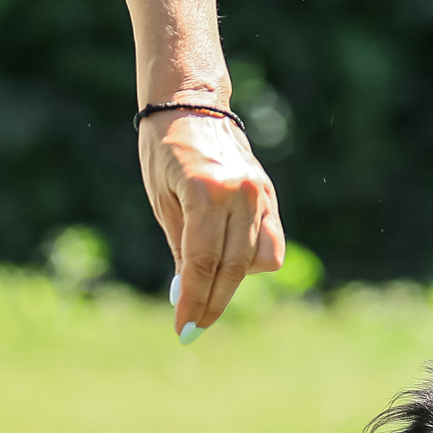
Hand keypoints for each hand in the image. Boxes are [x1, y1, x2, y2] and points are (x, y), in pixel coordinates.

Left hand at [138, 109, 282, 332]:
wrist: (191, 105)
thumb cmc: (164, 151)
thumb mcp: (162, 201)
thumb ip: (180, 248)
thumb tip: (188, 294)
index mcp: (206, 192)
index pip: (202, 263)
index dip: (193, 300)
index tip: (183, 328)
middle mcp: (240, 194)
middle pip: (231, 268)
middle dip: (212, 302)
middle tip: (194, 327)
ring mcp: (260, 193)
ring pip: (256, 261)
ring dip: (232, 281)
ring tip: (206, 279)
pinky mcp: (269, 194)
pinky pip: (270, 243)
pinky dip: (252, 261)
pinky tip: (230, 264)